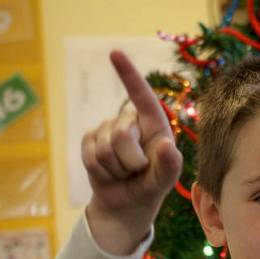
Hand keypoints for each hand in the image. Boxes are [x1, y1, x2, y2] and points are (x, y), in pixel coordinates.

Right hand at [83, 51, 182, 250]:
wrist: (126, 205)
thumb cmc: (150, 187)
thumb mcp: (164, 181)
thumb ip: (170, 165)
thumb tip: (167, 146)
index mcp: (154, 124)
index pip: (142, 97)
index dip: (129, 76)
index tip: (115, 53)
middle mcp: (130, 122)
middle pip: (120, 134)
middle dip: (129, 160)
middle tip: (136, 171)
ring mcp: (107, 130)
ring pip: (103, 147)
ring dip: (115, 169)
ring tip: (124, 174)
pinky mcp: (90, 141)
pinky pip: (90, 155)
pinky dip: (100, 171)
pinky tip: (108, 174)